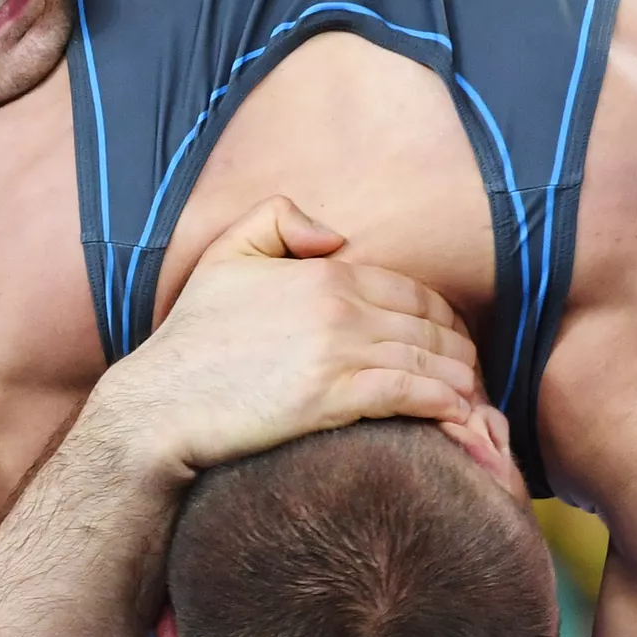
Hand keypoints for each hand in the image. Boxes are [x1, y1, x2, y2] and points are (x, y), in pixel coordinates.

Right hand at [88, 196, 479, 481]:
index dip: (443, 317)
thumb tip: (336, 236)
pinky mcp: (334, 398)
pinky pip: (411, 396)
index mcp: (324, 273)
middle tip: (472, 374)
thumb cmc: (192, 337)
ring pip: (429, 362)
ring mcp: (339, 353)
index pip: (411, 292)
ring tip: (473, 400)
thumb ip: (277, 219)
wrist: (162, 403)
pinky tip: (457, 416)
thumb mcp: (225, 254)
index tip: (454, 339)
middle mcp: (340, 307)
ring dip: (461, 381)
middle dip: (461, 350)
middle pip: (430, 327)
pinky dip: (443, 404)